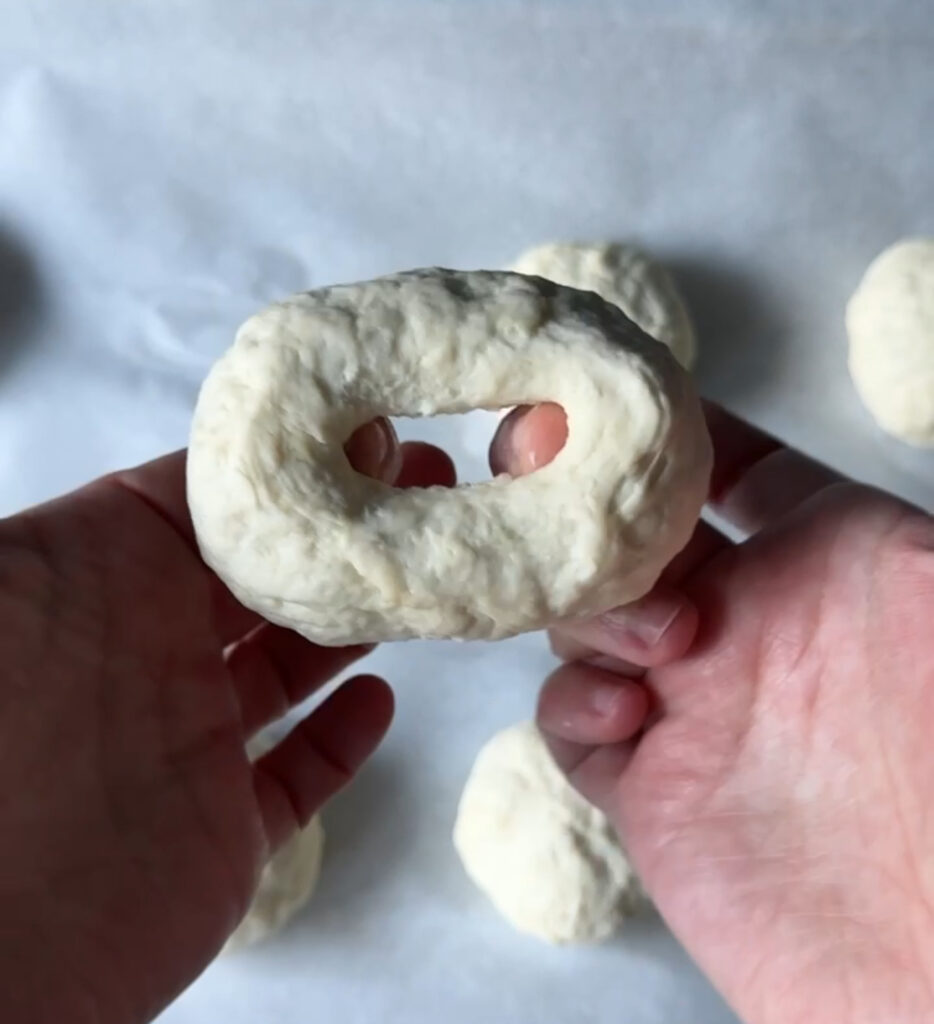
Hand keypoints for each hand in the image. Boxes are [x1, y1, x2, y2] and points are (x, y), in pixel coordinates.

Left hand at [0, 421, 454, 1023]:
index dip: (300, 472)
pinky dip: (339, 741)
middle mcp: (150, 653)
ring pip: (286, 672)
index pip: (222, 510)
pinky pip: (294, 779)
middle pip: (267, 584)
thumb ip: (163, 492)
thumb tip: (258, 427)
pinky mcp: (220, 834)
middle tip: (431, 494)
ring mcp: (186, 744)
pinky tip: (379, 698)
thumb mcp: (66, 552)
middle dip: (344, 537)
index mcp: (111, 579)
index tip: (378, 438)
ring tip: (419, 584)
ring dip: (352, 627)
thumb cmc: (18, 691)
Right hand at [493, 402, 933, 1023]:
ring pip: (585, 614)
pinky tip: (626, 713)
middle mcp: (749, 619)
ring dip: (593, 608)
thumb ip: (881, 532)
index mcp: (826, 557)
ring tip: (659, 646)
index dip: (668, 427)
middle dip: (589, 503)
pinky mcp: (649, 785)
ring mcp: (693, 702)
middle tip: (560, 487)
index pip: (725, 461)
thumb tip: (784, 462)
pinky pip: (570, 717)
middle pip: (632, 532)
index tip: (612, 400)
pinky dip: (574, 700)